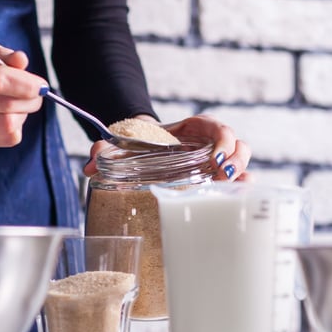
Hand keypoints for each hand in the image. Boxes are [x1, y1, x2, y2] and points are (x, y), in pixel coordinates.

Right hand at [0, 38, 45, 146]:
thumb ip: (2, 54)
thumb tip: (22, 61)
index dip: (25, 84)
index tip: (42, 84)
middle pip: (3, 106)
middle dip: (30, 100)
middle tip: (38, 92)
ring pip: (5, 125)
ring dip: (24, 113)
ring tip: (23, 101)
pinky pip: (5, 138)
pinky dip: (17, 126)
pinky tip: (12, 113)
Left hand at [82, 114, 250, 180]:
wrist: (142, 148)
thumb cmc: (139, 144)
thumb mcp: (124, 143)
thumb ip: (106, 150)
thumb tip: (89, 165)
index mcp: (194, 128)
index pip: (217, 128)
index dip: (223, 141)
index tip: (214, 159)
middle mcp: (210, 143)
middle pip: (238, 146)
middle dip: (236, 161)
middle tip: (223, 178)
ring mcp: (216, 161)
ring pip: (242, 162)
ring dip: (241, 176)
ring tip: (229, 191)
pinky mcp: (215, 178)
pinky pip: (236, 181)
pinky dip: (239, 190)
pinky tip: (232, 203)